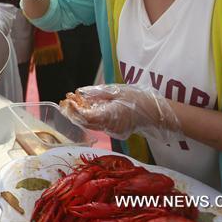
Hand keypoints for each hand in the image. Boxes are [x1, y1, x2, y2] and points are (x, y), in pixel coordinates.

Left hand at [59, 83, 181, 142]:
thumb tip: (80, 93)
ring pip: (90, 125)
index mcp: (111, 116)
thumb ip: (97, 93)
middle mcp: (110, 127)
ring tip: (71, 102)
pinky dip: (88, 117)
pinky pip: (97, 125)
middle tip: (65, 101)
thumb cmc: (139, 99)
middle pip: (85, 123)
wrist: (156, 112)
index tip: (68, 100)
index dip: (74, 110)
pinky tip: (84, 108)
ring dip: (79, 115)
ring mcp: (112, 130)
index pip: (86, 117)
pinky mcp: (114, 130)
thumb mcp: (117, 91)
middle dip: (72, 113)